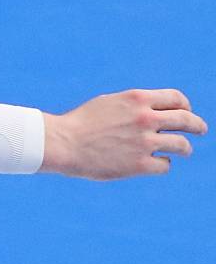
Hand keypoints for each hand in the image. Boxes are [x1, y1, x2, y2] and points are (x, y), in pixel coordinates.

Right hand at [41, 89, 203, 178]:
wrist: (63, 143)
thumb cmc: (82, 122)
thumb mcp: (109, 103)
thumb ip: (135, 105)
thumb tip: (156, 110)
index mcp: (137, 99)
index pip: (177, 99)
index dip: (185, 105)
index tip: (186, 111)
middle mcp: (145, 118)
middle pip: (187, 120)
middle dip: (197, 125)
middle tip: (200, 130)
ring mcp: (144, 142)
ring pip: (182, 144)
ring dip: (185, 147)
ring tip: (184, 150)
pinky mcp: (140, 164)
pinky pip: (166, 164)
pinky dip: (163, 163)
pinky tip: (156, 162)